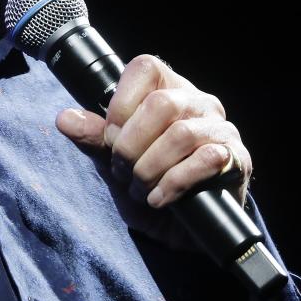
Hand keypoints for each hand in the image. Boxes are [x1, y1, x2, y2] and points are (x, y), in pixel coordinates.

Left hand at [57, 54, 250, 211]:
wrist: (181, 233)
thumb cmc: (150, 187)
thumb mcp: (114, 164)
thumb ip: (94, 139)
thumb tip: (64, 119)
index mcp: (168, 90)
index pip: (145, 67)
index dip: (120, 103)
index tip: (111, 139)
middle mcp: (198, 103)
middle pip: (161, 104)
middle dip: (131, 146)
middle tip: (123, 171)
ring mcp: (221, 129)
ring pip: (180, 134)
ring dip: (150, 169)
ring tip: (141, 190)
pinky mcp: (236, 159)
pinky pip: (205, 160)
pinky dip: (173, 184)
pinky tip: (160, 199)